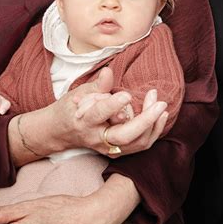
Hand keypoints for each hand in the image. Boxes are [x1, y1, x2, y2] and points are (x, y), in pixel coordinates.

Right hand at [9, 68, 167, 164]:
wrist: (61, 132)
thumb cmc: (71, 108)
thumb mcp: (78, 93)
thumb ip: (98, 85)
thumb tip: (109, 72)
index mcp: (84, 121)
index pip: (100, 114)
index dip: (113, 105)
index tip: (127, 94)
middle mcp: (98, 138)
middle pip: (125, 135)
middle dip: (145, 120)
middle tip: (160, 103)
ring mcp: (109, 147)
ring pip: (136, 143)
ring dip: (153, 124)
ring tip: (161, 105)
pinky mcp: (118, 151)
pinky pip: (140, 145)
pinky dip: (153, 132)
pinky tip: (161, 116)